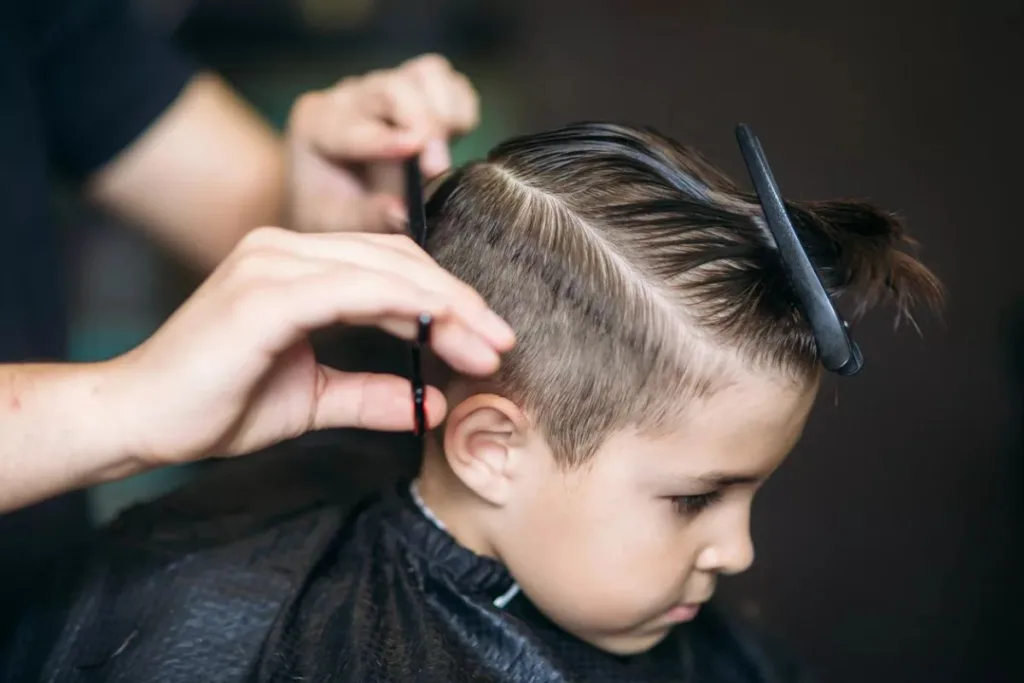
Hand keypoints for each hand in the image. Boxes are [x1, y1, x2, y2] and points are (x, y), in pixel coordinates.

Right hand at [105, 227, 513, 467]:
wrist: (139, 419)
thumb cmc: (216, 404)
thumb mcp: (312, 398)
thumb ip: (370, 393)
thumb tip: (430, 403)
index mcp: (295, 265)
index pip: (390, 269)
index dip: (446, 301)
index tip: (488, 341)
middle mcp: (283, 249)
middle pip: (397, 262)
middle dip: (458, 303)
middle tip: (501, 343)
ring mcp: (271, 263)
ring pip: (382, 269)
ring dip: (443, 306)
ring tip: (485, 346)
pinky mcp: (263, 292)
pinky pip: (350, 289)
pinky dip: (401, 306)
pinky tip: (438, 332)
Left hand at [286, 54, 478, 233]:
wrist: (332, 189)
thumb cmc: (333, 208)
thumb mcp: (341, 223)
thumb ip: (370, 216)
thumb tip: (404, 213)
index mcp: (319, 126)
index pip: (353, 127)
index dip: (386, 139)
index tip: (414, 152)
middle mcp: (349, 97)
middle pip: (393, 90)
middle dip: (424, 125)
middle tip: (437, 168)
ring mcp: (383, 85)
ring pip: (424, 75)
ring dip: (445, 110)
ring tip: (448, 147)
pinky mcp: (413, 84)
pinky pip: (446, 80)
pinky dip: (459, 105)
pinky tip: (453, 137)